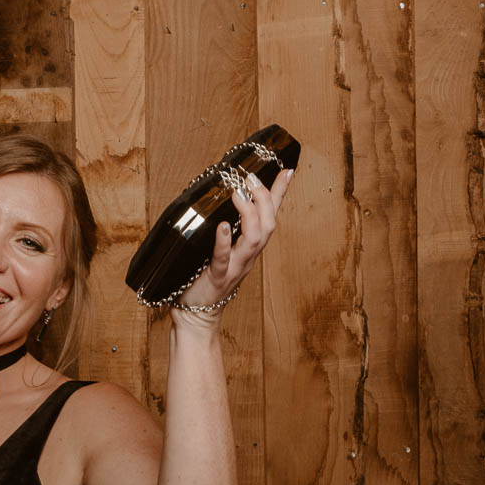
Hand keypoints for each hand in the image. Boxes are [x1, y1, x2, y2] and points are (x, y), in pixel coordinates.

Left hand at [175, 165, 292, 313]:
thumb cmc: (206, 278)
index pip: (270, 216)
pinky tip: (222, 226)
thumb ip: (225, 228)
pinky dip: (224, 242)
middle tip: (251, 179)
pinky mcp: (217, 277)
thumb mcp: (221, 248)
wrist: (197, 313)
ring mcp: (235, 267)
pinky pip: (224, 259)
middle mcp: (248, 256)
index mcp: (249, 247)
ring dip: (250, 215)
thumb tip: (219, 200)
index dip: (279, 194)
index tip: (287, 170)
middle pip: (268, 226)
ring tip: (239, 195)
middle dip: (264, 200)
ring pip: (255, 240)